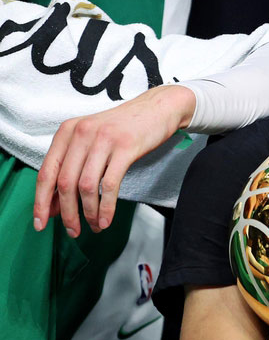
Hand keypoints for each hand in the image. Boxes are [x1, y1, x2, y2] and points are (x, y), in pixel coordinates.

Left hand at [33, 83, 195, 236]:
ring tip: (94, 226)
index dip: (41, 201)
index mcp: (67, 132)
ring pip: (85, 186)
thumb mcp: (91, 139)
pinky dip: (106, 207)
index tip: (42, 223)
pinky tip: (106, 219)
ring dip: (88, 212)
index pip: (46, 172)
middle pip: (65, 182)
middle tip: (73, 231)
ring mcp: (103, 140)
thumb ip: (73, 165)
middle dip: (66, 213)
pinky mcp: (125, 148)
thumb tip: (56, 202)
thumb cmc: (124, 128)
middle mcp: (81, 134)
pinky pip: (109, 185)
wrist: (157, 109)